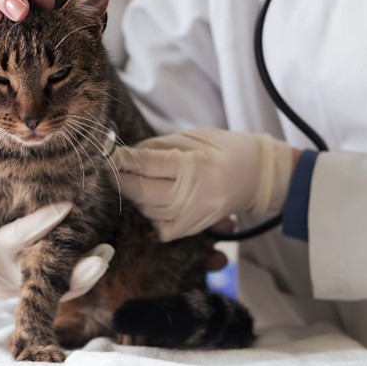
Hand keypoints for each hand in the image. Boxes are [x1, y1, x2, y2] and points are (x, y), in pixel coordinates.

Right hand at [0, 180, 112, 300]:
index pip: (11, 241)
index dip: (38, 226)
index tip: (66, 207)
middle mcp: (4, 277)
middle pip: (41, 276)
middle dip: (71, 270)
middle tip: (98, 258)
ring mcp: (22, 286)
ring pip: (57, 287)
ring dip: (84, 275)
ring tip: (104, 258)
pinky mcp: (38, 290)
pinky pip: (65, 289)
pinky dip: (85, 275)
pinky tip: (103, 257)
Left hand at [113, 127, 296, 241]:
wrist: (259, 176)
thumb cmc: (227, 149)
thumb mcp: (193, 137)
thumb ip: (159, 146)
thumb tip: (126, 154)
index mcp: (195, 164)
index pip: (147, 164)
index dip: (122, 159)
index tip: (106, 153)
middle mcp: (194, 194)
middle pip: (142, 192)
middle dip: (121, 180)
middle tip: (109, 168)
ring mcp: (194, 216)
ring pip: (147, 210)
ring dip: (134, 195)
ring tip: (133, 179)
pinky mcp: (194, 229)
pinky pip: (160, 227)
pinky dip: (151, 213)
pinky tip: (153, 199)